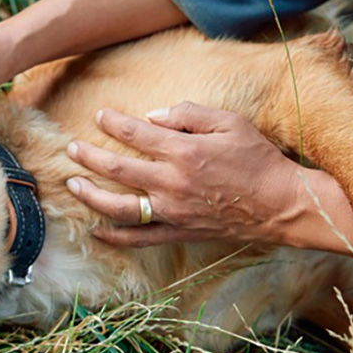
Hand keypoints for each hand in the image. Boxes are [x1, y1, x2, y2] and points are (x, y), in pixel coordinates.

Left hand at [64, 102, 304, 246]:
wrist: (281, 204)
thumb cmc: (258, 159)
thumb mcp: (229, 122)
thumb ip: (188, 114)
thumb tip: (152, 116)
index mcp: (183, 151)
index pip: (135, 133)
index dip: (112, 122)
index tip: (99, 115)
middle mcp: (172, 182)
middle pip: (117, 168)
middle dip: (88, 156)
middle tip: (71, 148)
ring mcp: (173, 211)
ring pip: (120, 207)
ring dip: (91, 195)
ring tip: (72, 184)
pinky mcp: (180, 231)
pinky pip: (141, 238)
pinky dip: (116, 238)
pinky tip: (97, 231)